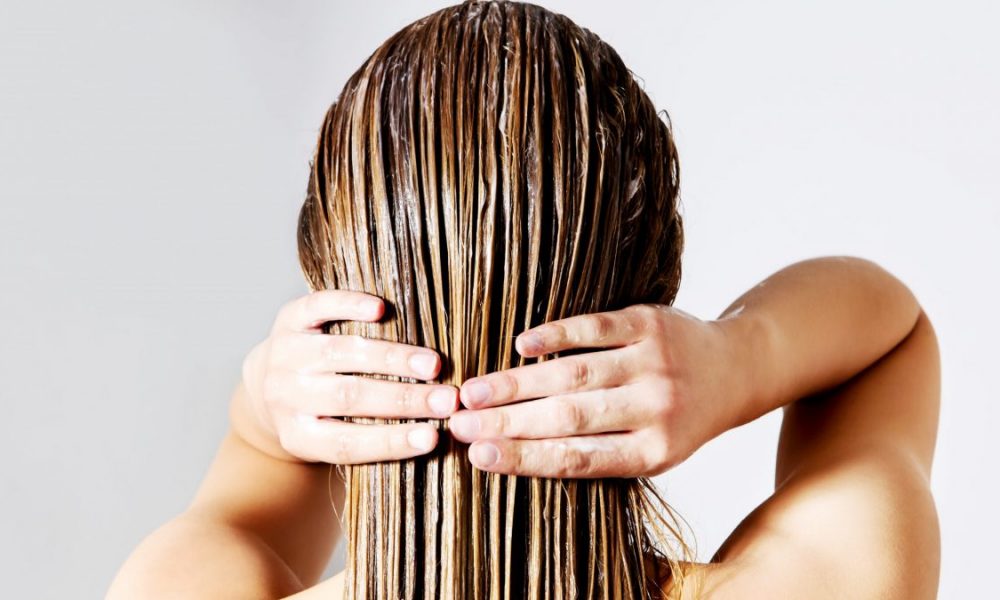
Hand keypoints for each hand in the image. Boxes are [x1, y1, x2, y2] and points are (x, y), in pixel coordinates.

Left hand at [236, 290, 459, 463]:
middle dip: (404, 399)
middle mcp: (286, 395)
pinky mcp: (288, 319)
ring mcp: (286, 354)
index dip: (391, 442)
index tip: (434, 438)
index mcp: (298, 435)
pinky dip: (348, 306)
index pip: (347, 443)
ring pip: (341, 353)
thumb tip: (434, 438)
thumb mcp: (331, 439)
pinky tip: (381, 309)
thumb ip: (371, 438)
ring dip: (392, 359)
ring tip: (432, 364)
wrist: (265, 384)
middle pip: (349, 397)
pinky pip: (317, 308)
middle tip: (447, 400)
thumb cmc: (318, 417)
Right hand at [447, 303, 749, 477]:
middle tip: (457, 423)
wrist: (734, 368)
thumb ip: (595, 454)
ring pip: (574, 374)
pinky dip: (555, 335)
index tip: (477, 457)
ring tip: (473, 391)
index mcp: (652, 452)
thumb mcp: (651, 451)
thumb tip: (512, 456)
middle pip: (568, 418)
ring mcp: (652, 363)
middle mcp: (655, 409)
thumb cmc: (677, 419)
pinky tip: (520, 345)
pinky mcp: (649, 323)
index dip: (524, 459)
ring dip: (518, 383)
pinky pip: (595, 328)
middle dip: (507, 422)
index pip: (577, 460)